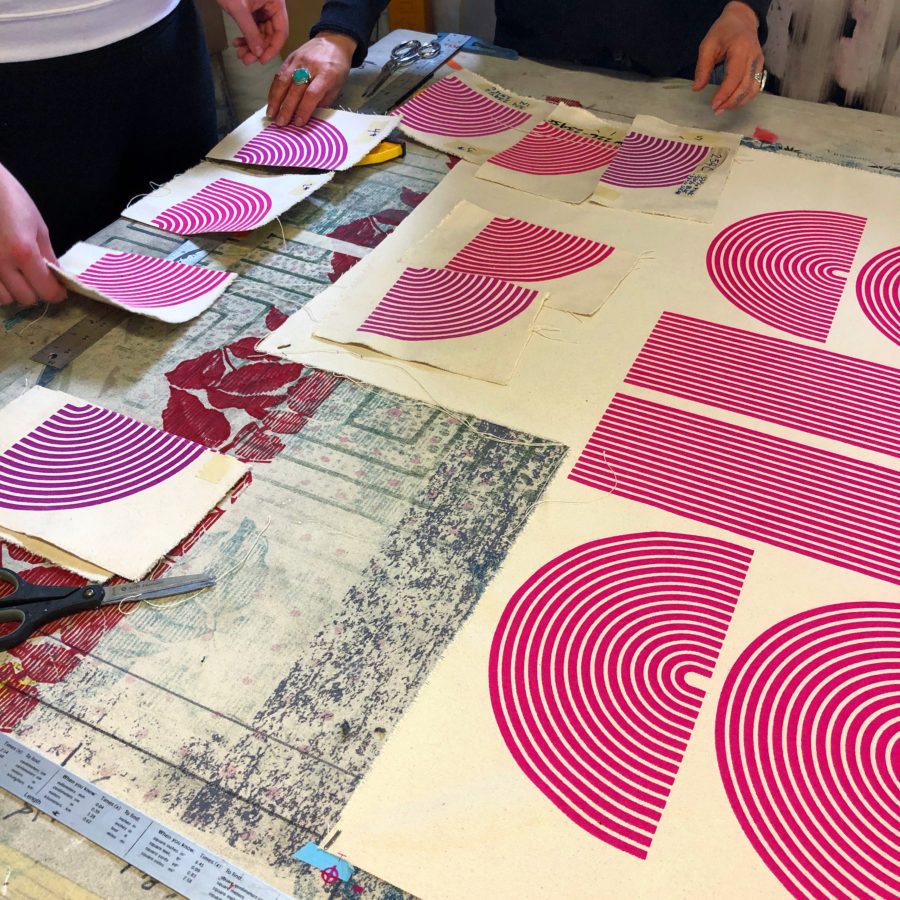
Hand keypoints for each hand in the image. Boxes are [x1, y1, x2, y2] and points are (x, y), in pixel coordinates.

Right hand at [0, 165, 66, 306]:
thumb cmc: (10, 199)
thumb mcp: (37, 226)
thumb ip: (47, 255)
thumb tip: (58, 276)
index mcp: (23, 252)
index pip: (46, 291)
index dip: (57, 293)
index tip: (59, 288)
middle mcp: (1, 264)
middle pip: (26, 298)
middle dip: (36, 291)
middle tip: (36, 278)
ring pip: (4, 299)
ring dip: (13, 292)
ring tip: (16, 275)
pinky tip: (2, 274)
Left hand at [217, 0, 287, 64]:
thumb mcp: (239, 10)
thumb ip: (250, 32)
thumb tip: (258, 53)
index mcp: (276, 2)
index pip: (281, 31)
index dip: (272, 48)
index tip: (261, 60)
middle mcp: (272, 6)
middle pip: (270, 34)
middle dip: (258, 48)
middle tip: (247, 60)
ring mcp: (263, 8)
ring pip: (261, 33)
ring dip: (251, 45)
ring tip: (240, 54)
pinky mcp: (253, 9)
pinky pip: (253, 28)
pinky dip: (246, 37)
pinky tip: (237, 43)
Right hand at [267, 32, 356, 125]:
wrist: (333, 41)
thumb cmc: (337, 67)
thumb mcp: (337, 86)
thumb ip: (324, 100)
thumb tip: (310, 116)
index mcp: (326, 75)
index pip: (311, 94)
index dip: (303, 110)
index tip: (298, 122)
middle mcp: (310, 67)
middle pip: (295, 90)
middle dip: (286, 108)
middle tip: (280, 123)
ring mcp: (298, 61)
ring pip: (283, 81)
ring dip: (275, 100)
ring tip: (271, 114)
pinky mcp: (290, 57)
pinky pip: (279, 75)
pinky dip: (274, 89)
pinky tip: (271, 101)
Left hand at [693, 1, 765, 113]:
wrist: (741, 20)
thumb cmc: (723, 31)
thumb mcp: (707, 45)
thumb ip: (703, 67)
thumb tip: (697, 88)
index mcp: (740, 49)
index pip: (734, 77)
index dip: (724, 94)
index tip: (713, 105)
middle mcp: (753, 57)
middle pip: (746, 86)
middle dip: (731, 102)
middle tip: (717, 111)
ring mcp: (759, 62)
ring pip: (753, 89)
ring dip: (739, 103)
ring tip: (724, 109)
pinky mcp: (760, 66)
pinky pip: (756, 86)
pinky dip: (745, 98)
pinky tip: (733, 103)